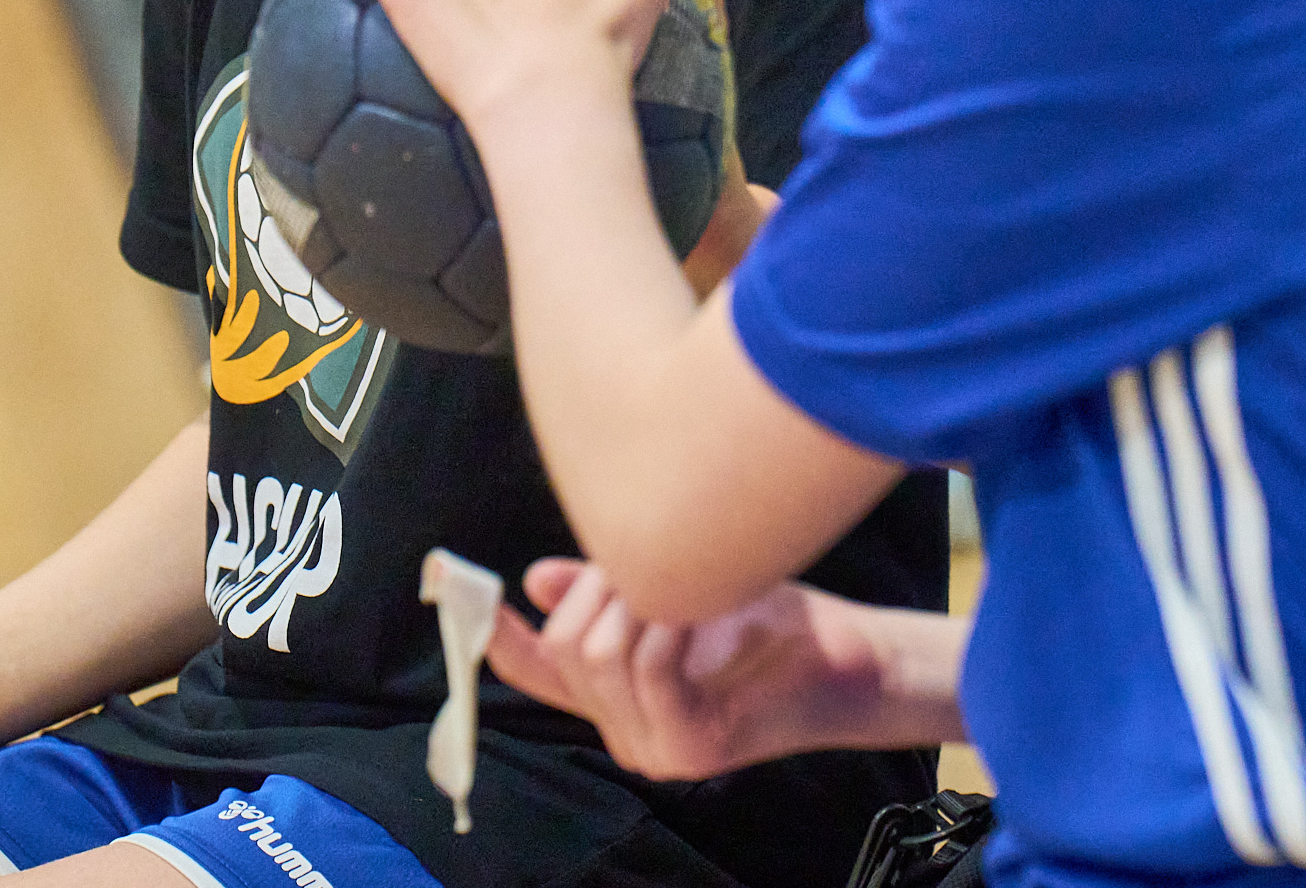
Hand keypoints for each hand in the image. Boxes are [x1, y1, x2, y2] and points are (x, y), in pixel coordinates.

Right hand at [484, 559, 899, 780]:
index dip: (495, 629)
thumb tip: (537, 579)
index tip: (457, 579)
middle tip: (644, 557)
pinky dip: (667, 623)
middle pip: (564, 648)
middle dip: (595, 586)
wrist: (849, 664)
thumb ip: (608, 591)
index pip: (532, 670)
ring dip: (638, 597)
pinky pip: (648, 668)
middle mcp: (624, 733)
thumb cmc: (769, 624)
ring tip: (684, 577)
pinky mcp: (692, 748)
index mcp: (613, 698)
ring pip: (601, 655)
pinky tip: (694, 607)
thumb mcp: (680, 591)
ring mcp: (656, 748)